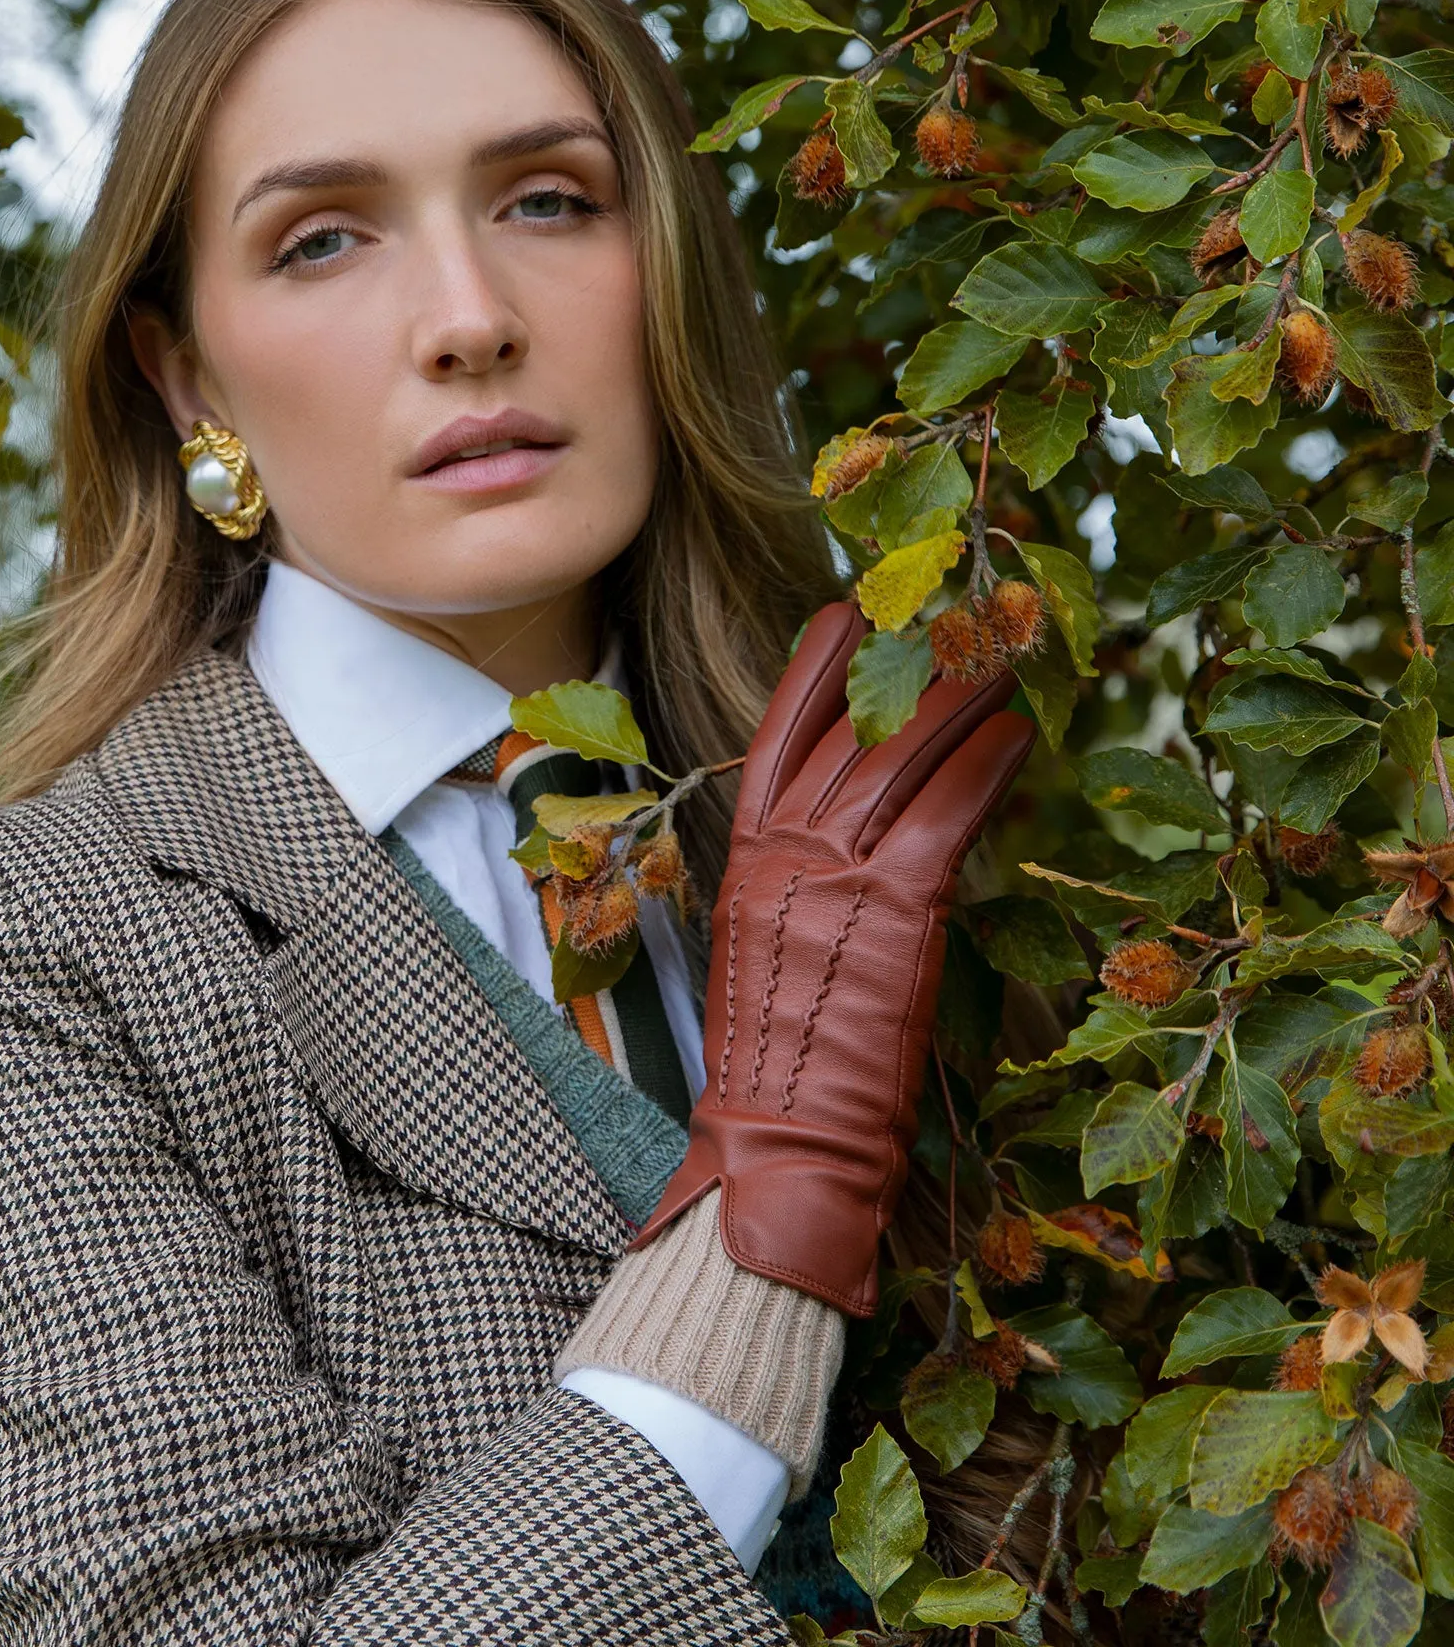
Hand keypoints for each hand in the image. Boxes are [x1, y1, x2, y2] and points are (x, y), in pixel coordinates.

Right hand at [626, 601, 1033, 1315]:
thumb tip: (848, 855)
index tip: (836, 619)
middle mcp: (784, 854)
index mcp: (744, 863)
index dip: (808, 675)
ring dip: (953, 702)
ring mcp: (837, 876)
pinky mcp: (895, 910)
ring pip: (898, 760)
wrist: (781, 1143)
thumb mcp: (769, 959)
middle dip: (896, 669)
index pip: (773, 741)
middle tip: (944, 617)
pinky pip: (944, 814)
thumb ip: (802, 894)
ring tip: (995, 659)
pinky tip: (1015, 736)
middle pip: (846, 734)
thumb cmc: (778, 1070)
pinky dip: (982, 769)